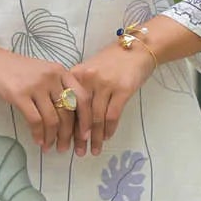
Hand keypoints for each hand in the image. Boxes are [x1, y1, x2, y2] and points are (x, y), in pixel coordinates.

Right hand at [0, 38, 90, 152]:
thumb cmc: (14, 69)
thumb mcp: (42, 73)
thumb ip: (57, 88)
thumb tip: (70, 118)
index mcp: (61, 71)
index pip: (82, 97)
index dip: (87, 119)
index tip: (86, 136)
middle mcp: (52, 77)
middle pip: (69, 111)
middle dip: (70, 134)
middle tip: (66, 148)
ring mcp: (36, 85)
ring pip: (53, 119)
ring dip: (53, 137)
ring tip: (51, 147)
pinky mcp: (19, 94)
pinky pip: (35, 120)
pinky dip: (38, 134)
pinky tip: (38, 141)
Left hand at [69, 40, 154, 155]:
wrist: (137, 48)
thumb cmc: (112, 61)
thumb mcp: (90, 70)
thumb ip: (80, 89)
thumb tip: (70, 118)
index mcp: (76, 75)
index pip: (68, 105)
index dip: (65, 126)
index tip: (63, 141)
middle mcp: (88, 79)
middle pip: (81, 114)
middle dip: (79, 137)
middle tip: (77, 153)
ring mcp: (106, 84)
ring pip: (97, 118)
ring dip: (95, 137)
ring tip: (93, 150)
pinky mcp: (123, 89)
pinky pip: (113, 115)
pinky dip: (109, 129)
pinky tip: (107, 137)